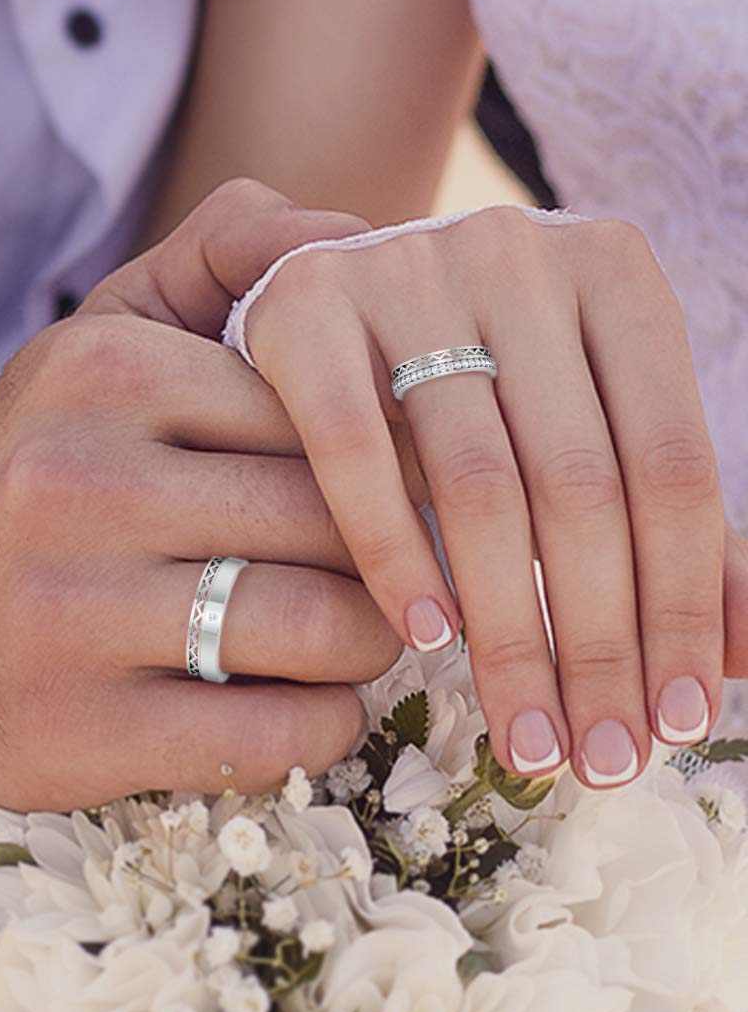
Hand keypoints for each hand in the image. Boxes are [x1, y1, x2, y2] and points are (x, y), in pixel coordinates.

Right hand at [0, 186, 403, 810]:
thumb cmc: (40, 471)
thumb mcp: (103, 337)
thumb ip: (224, 256)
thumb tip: (356, 234)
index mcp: (108, 373)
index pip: (325, 411)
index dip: (388, 458)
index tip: (400, 491)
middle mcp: (83, 483)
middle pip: (336, 519)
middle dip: (392, 554)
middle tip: (397, 571)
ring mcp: (75, 615)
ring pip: (324, 626)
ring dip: (371, 642)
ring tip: (354, 635)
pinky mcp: (82, 732)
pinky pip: (279, 734)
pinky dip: (326, 724)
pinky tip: (305, 703)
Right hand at [224, 190, 746, 787]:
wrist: (334, 282)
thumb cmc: (469, 360)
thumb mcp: (574, 408)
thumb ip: (655, 507)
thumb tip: (740, 653)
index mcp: (612, 273)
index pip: (673, 464)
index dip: (685, 605)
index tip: (680, 722)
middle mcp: (516, 255)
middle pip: (580, 484)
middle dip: (599, 642)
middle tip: (599, 757)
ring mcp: (405, 273)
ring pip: (476, 483)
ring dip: (508, 630)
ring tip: (527, 732)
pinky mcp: (308, 307)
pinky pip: (355, 453)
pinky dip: (396, 554)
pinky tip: (426, 638)